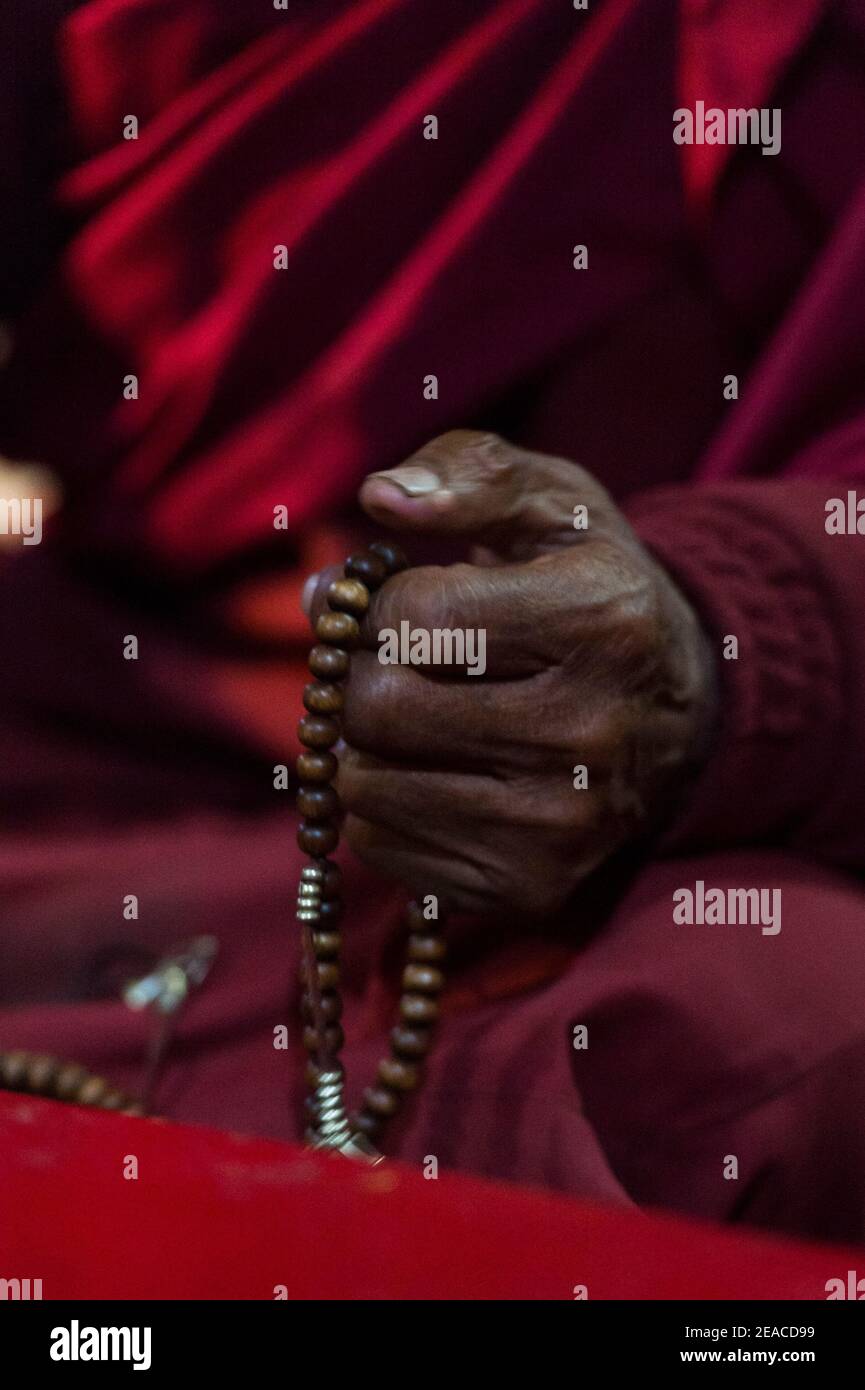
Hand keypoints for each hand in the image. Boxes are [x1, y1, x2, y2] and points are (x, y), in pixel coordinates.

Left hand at [306, 431, 715, 917]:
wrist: (679, 712)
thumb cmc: (594, 590)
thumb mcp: (556, 503)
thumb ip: (470, 473)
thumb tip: (381, 497)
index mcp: (603, 623)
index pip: (411, 618)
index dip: (374, 604)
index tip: (396, 604)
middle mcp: (590, 735)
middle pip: (379, 708)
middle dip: (362, 674)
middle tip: (390, 662)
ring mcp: (561, 826)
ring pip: (365, 785)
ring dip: (364, 743)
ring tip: (416, 715)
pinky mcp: (529, 887)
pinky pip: (380, 849)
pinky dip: (383, 805)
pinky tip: (435, 773)